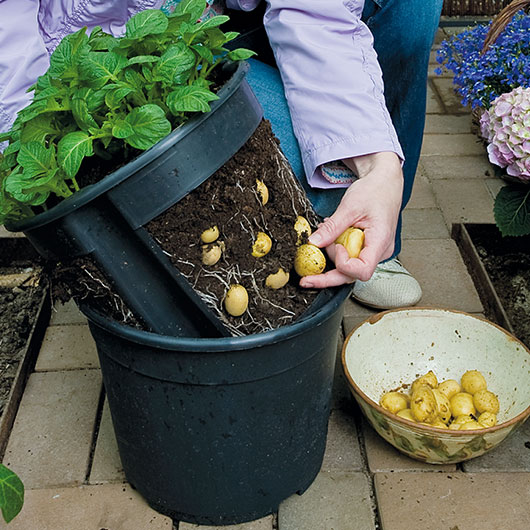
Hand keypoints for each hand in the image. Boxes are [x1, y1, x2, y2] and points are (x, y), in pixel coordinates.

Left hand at [300, 152, 402, 287]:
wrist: (384, 183)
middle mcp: (379, 252)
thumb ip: (332, 228)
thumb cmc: (374, 191)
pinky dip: (336, 251)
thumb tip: (313, 243)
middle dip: (327, 276)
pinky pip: (349, 258)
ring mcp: (374, 252)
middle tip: (305, 279)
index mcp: (381, 242)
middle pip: (352, 275)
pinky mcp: (366, 249)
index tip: (336, 246)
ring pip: (348, 269)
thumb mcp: (350, 207)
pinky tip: (330, 239)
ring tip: (325, 237)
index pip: (362, 270)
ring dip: (331, 258)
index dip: (344, 265)